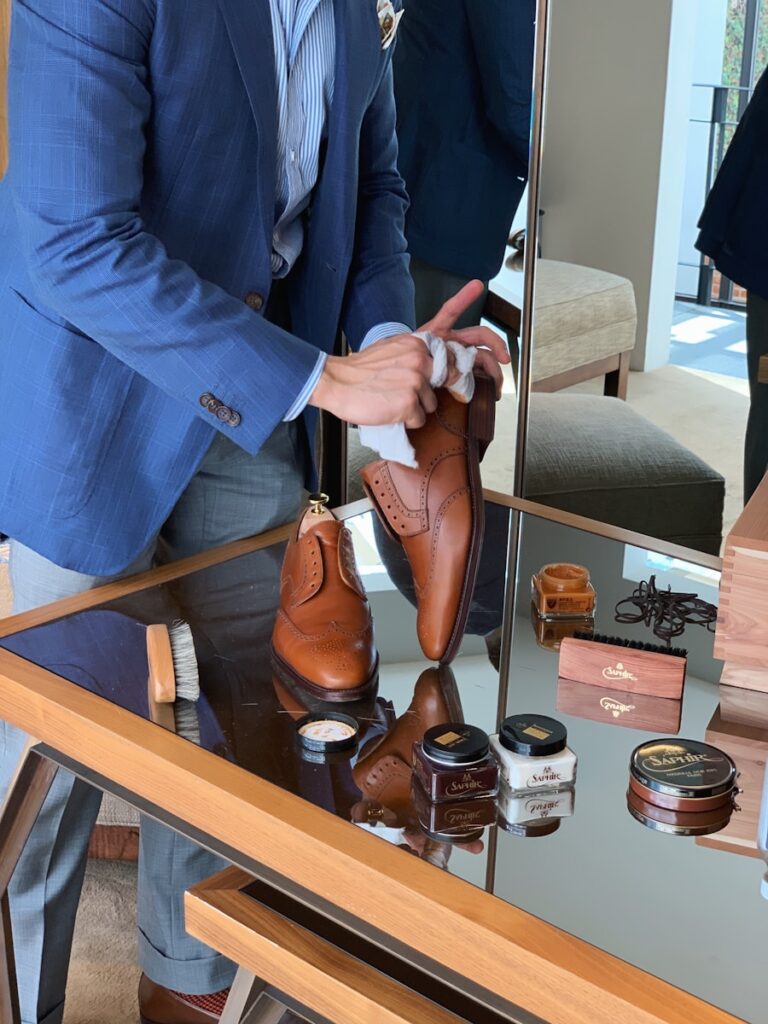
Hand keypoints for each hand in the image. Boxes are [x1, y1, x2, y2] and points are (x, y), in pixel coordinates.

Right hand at [309, 333, 435, 428]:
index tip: (432, 381)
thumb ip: (412, 354)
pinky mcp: (410, 403)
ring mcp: (416, 383)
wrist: (336, 382)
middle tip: (404, 394)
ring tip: (393, 402)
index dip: (440, 374)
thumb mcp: (390, 349)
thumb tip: (431, 364)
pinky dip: (406, 421)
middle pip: (440, 385)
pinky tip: (390, 411)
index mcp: (416, 344)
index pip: (448, 360)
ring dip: (415, 408)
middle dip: (425, 392)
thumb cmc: (359, 370)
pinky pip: (419, 420)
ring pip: (431, 404)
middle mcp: (420, 361)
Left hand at [420, 279, 509, 398]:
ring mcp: (458, 356)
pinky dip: (486, 382)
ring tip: (497, 384)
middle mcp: (452, 341)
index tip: (477, 285)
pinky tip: (492, 391)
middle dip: (496, 344)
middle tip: (505, 358)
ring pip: (483, 358)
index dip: (463, 298)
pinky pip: (477, 376)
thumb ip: (424, 352)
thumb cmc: (408, 361)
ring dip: (494, 370)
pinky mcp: (460, 372)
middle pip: (480, 335)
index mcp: (439, 331)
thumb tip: (439, 357)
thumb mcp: (413, 354)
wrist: (404, 376)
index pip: (451, 311)